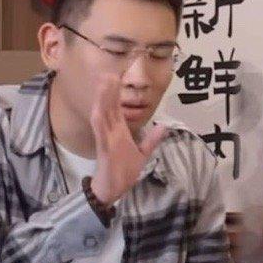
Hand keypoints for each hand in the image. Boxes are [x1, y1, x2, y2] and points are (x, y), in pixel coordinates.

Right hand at [88, 74, 165, 206]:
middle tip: (109, 71)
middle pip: (109, 107)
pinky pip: (100, 133)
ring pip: (102, 115)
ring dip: (102, 99)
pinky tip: (98, 109)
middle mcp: (111, 132)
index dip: (116, 93)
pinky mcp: (104, 149)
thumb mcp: (143, 154)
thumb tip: (164, 126)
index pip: (117, 108)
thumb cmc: (124, 172)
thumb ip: (152, 140)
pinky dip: (99, 121)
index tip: (116, 76)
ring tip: (104, 83)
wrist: (113, 190)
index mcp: (119, 131)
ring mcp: (106, 139)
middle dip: (108, 90)